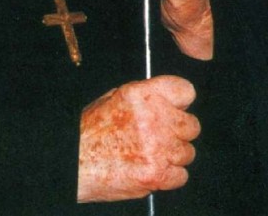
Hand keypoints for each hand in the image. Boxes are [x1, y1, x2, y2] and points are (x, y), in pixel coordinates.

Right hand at [77, 76, 199, 201]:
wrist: (76, 162)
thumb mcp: (114, 98)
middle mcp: (153, 119)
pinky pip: (181, 175)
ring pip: (188, 152)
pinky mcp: (157, 174)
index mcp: (141, 95)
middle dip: (179, 131)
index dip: (181, 100)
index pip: (185, 90)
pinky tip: (151, 168)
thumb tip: (168, 98)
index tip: (178, 106)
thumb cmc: (91, 130)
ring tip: (150, 153)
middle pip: (192, 125)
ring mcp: (157, 148)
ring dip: (173, 155)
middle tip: (162, 135)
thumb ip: (145, 97)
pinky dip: (169, 176)